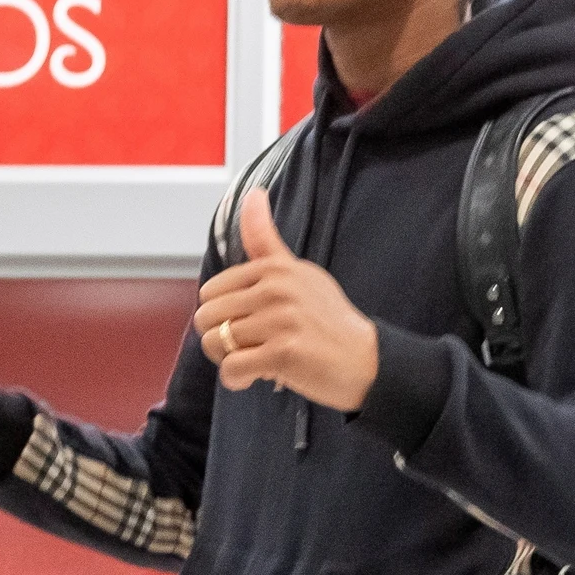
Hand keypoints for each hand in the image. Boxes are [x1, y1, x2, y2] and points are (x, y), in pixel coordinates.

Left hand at [193, 188, 378, 411]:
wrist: (367, 361)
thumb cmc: (328, 321)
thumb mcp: (299, 273)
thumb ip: (266, 241)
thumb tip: (252, 194)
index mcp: (275, 268)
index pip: (211, 291)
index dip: (224, 314)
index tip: (251, 323)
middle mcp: (276, 289)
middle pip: (207, 317)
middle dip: (220, 338)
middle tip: (251, 346)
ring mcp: (280, 320)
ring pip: (214, 343)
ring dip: (229, 361)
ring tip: (256, 361)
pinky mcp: (284, 352)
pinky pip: (231, 368)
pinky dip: (237, 380)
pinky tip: (257, 378)